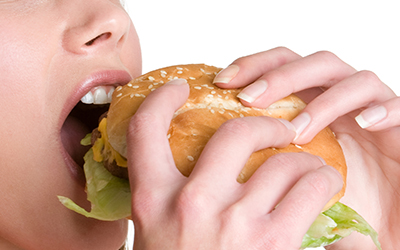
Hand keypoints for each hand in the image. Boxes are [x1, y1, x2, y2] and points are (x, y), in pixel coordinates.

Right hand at [126, 80, 342, 248]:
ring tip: (305, 170)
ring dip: (301, 160)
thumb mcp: (154, 236)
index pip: (146, 130)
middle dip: (263, 122)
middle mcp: (193, 204)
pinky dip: (322, 184)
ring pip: (285, 160)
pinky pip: (313, 188)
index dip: (162, 100)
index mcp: (154, 201)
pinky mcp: (277, 243)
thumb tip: (176, 164)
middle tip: (276, 128)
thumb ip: (163, 199)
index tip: (179, 90)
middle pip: (236, 131)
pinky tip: (318, 192)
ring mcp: (237, 223)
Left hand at [214, 47, 399, 248]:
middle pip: (310, 65)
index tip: (222, 81)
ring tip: (298, 130)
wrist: (382, 223)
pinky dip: (381, 109)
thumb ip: (261, 165)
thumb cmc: (335, 201)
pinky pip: (397, 106)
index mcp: (309, 106)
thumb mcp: (288, 180)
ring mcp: (368, 111)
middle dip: (277, 76)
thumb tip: (213, 163)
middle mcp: (337, 103)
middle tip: (249, 98)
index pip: (280, 68)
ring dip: (322, 100)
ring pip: (350, 79)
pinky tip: (364, 123)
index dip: (252, 66)